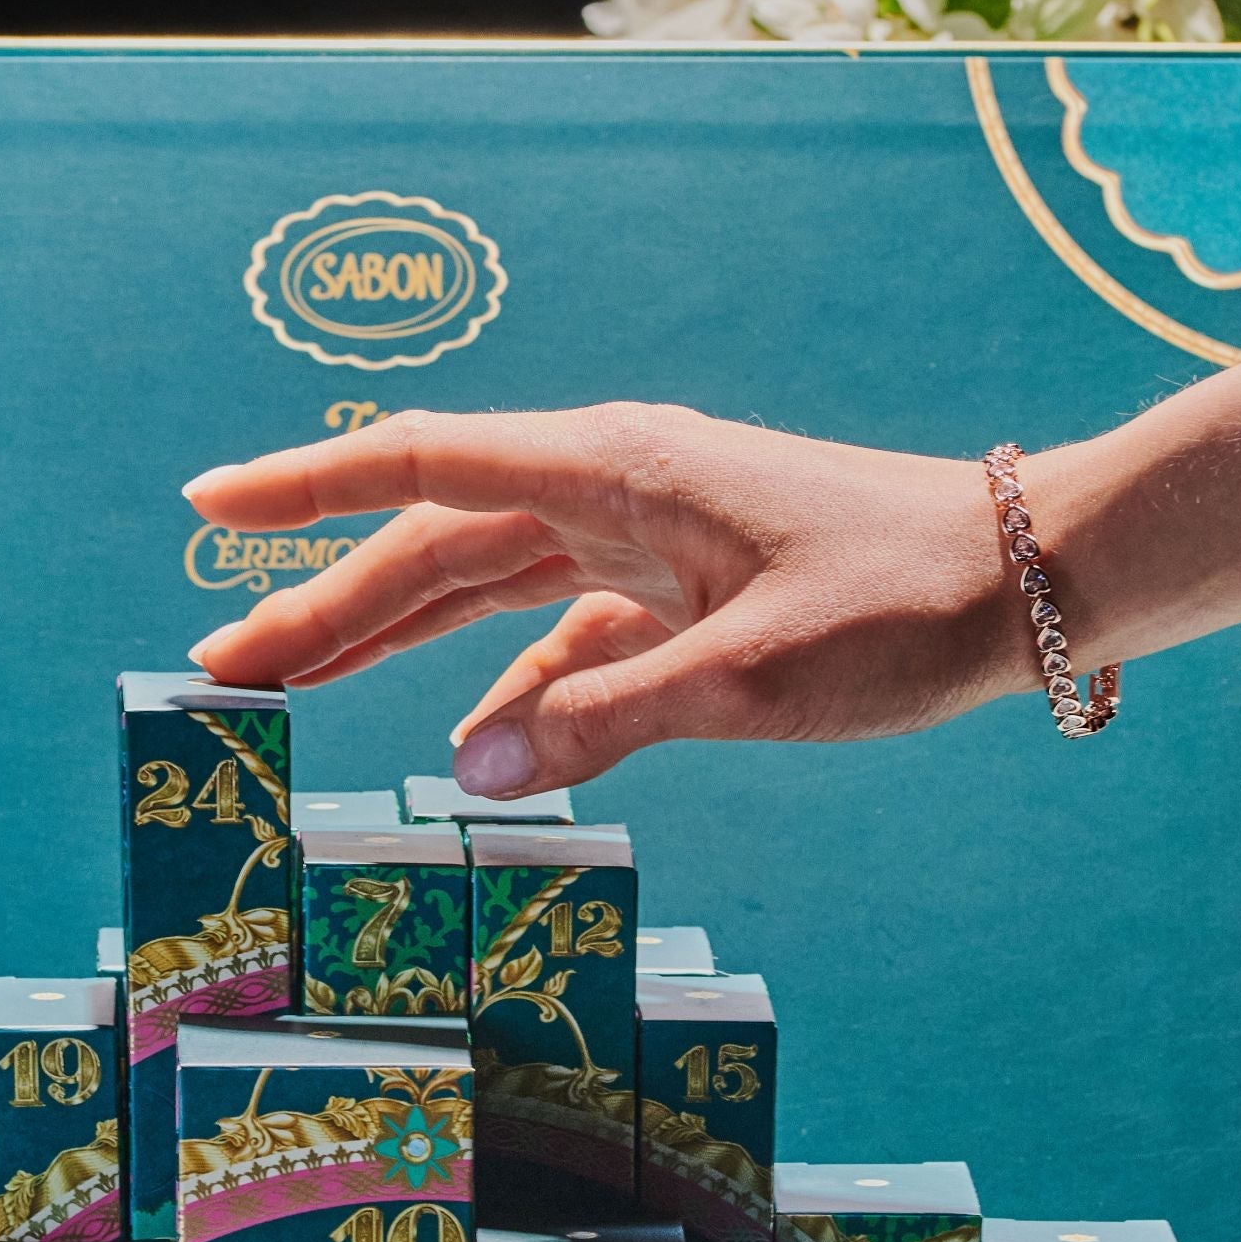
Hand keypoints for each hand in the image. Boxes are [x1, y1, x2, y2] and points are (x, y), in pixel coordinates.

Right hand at [181, 402, 1028, 797]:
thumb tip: (471, 772)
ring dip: (391, 640)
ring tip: (291, 689)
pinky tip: (464, 744)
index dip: (305, 491)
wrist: (1032, 580)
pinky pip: (560, 637)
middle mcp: (613, 491)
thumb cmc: (905, 606)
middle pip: (431, 542)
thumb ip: (604, 722)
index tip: (207, 507)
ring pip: (483, 587)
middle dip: (320, 603)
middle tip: (218, 668)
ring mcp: (646, 542)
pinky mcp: (683, 594)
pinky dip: (504, 687)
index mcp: (614, 474)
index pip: (421, 469)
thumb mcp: (750, 676)